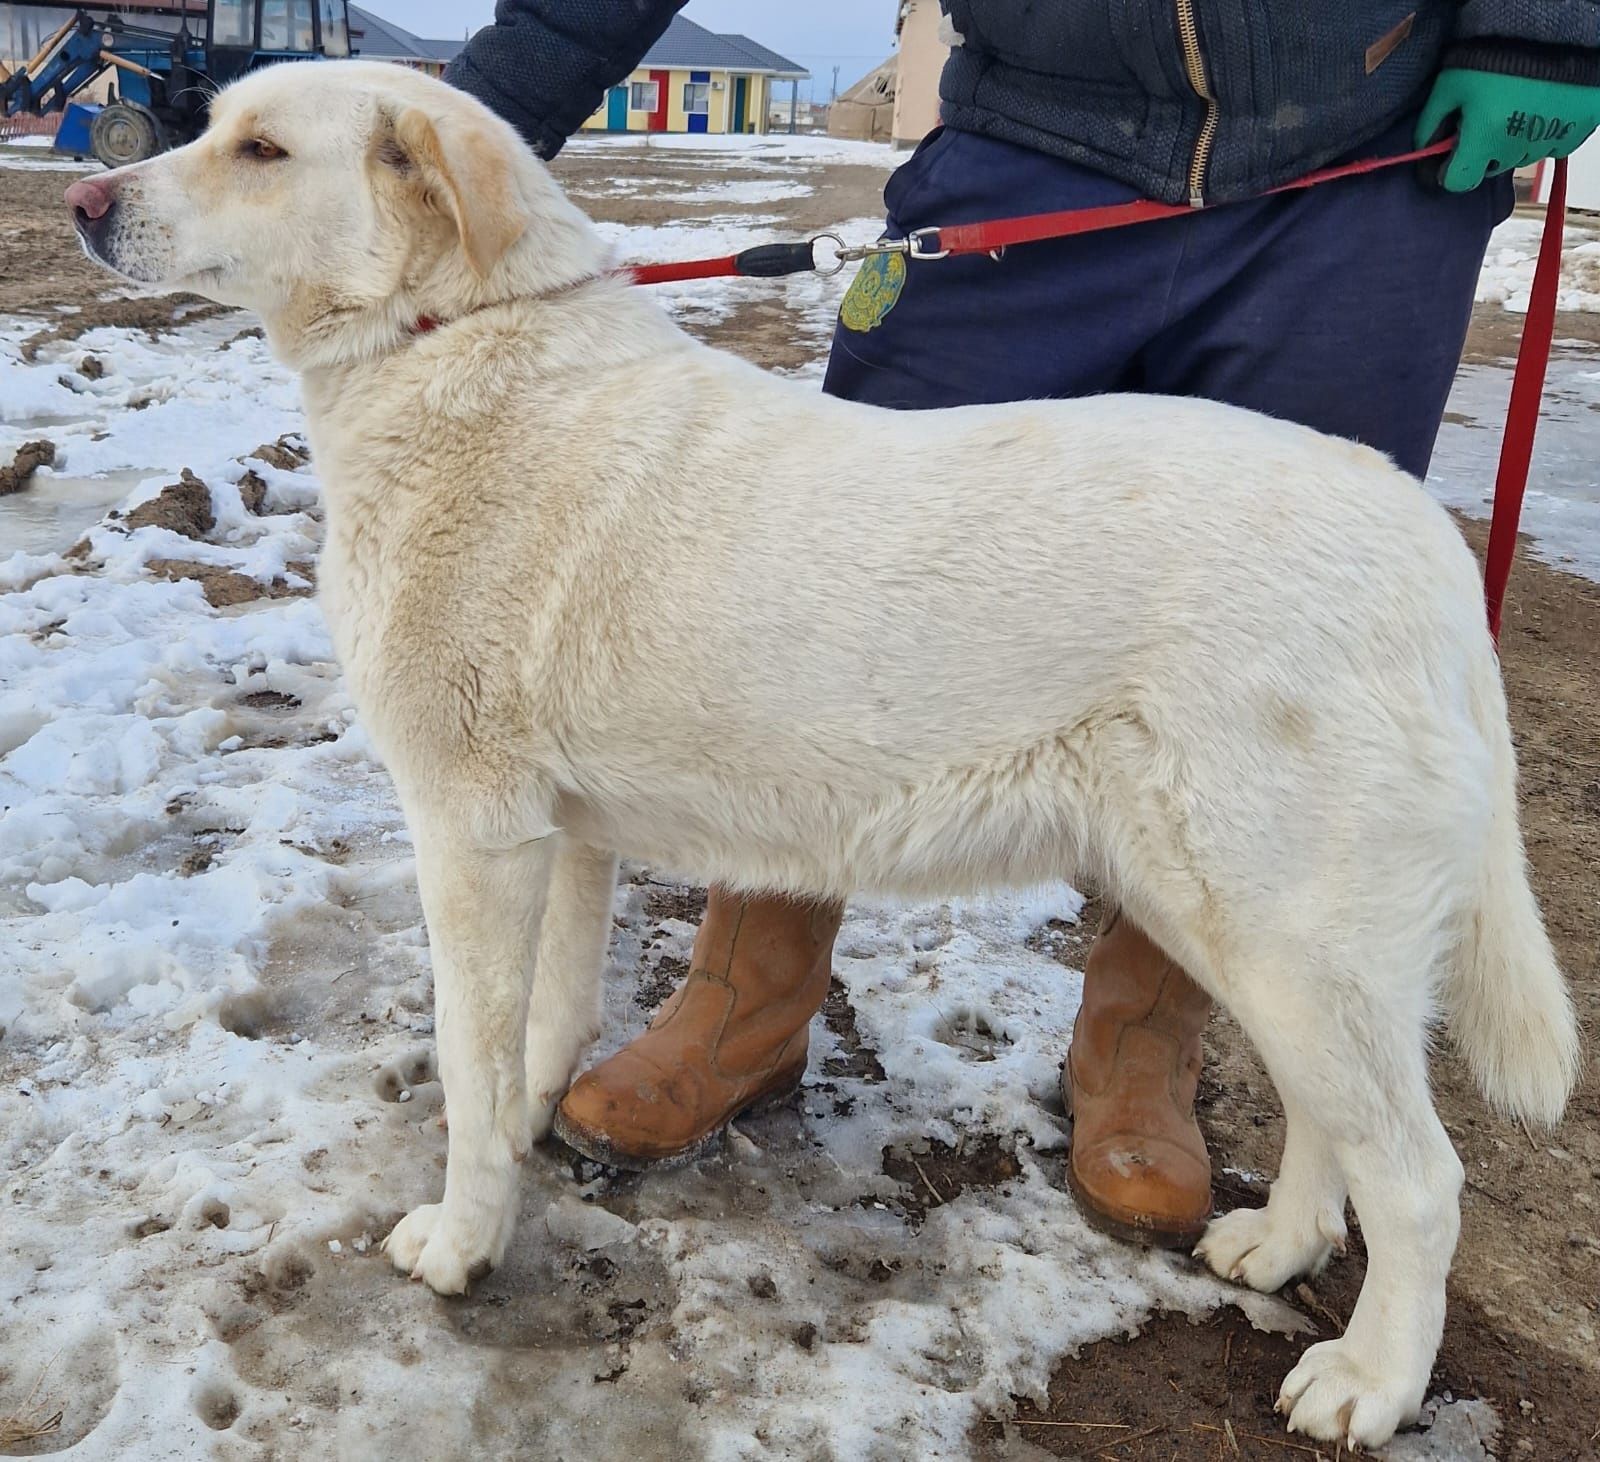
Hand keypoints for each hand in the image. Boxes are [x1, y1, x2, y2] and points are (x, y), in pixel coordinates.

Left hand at [1417, 68, 1599, 191]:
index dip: (1449, 172)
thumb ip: (1430, 123)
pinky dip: (1543, 134)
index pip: (1459, 182)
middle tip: (1485, 119)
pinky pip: (1553, 146)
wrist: (1551, 28)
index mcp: (1484, 138)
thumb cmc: (1494, 53)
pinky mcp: (1576, 129)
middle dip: (1482, 151)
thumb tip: (1422, 152)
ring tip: (1514, 108)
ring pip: (1519, 157)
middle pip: (1489, 167)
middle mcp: (1516, 146)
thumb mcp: (1450, 85)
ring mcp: (1549, 139)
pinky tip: (1539, 109)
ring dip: (1512, 142)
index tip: (1450, 158)